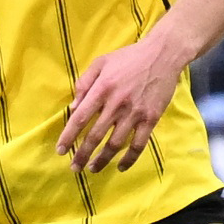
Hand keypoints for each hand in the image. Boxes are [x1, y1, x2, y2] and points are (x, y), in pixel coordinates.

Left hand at [58, 39, 184, 172]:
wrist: (162, 55)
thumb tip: (73, 108)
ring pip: (115, 143)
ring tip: (93, 169)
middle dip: (83, 154)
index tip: (61, 150)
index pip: (80, 118)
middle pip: (96, 135)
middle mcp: (117, 104)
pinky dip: (130, 158)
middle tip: (74, 168)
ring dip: (103, 159)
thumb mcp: (101, 62)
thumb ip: (84, 83)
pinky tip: (121, 167)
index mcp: (102, 89)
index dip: (69, 136)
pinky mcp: (151, 119)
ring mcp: (135, 113)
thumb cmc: (128, 58)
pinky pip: (139, 144)